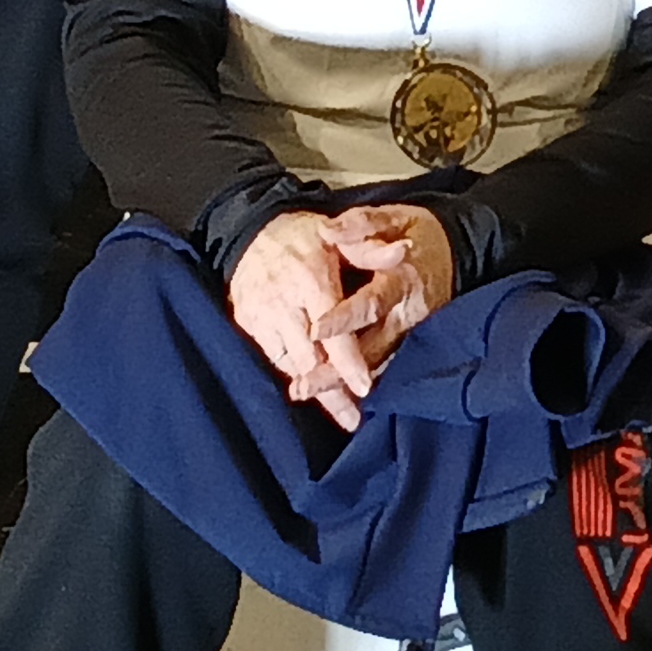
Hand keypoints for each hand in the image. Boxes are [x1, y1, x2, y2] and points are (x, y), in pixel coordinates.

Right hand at [226, 210, 375, 429]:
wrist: (249, 230)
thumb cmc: (304, 235)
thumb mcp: (338, 234)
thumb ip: (371, 248)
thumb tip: (404, 251)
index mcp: (312, 280)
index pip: (333, 330)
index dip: (348, 361)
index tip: (364, 387)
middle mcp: (285, 304)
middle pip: (310, 357)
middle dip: (331, 391)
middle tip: (354, 420)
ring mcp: (262, 317)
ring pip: (291, 364)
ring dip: (314, 390)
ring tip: (340, 415)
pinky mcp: (247, 325)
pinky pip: (274, 359)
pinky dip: (294, 375)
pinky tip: (311, 390)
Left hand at [309, 201, 458, 389]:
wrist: (457, 253)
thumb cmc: (419, 234)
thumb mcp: (397, 217)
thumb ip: (364, 224)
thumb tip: (329, 230)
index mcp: (402, 279)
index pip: (371, 303)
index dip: (344, 318)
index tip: (315, 331)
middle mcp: (407, 314)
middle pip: (371, 348)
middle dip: (336, 370)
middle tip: (301, 386)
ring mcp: (411, 334)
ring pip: (377, 365)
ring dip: (342, 384)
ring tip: (305, 392)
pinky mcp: (411, 344)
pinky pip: (384, 368)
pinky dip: (358, 384)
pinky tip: (333, 396)